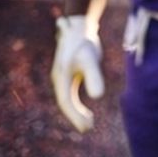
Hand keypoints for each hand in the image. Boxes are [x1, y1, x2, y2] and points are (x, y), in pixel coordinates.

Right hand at [51, 15, 104, 132]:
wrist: (79, 28)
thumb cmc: (84, 43)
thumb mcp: (90, 59)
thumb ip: (94, 77)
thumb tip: (98, 96)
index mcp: (61, 77)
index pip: (66, 101)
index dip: (75, 115)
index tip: (86, 127)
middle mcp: (60, 79)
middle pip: (65, 103)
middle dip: (75, 116)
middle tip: (88, 128)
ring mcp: (63, 77)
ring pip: (67, 100)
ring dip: (76, 112)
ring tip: (89, 123)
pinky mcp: (70, 74)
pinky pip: (70, 94)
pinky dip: (77, 105)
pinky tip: (87, 111)